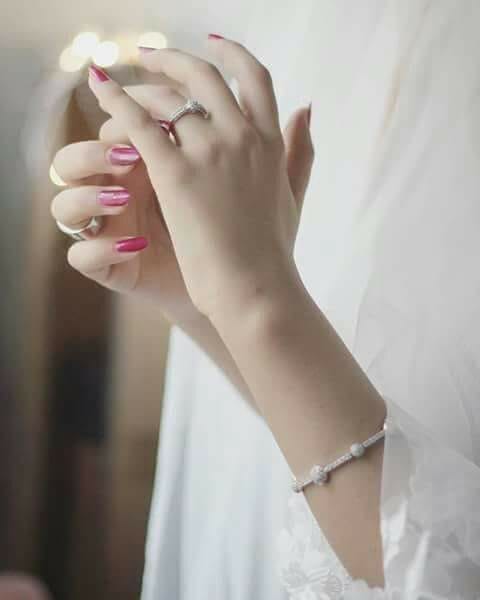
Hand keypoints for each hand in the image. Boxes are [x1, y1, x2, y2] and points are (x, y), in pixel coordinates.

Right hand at [51, 85, 198, 323]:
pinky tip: (135, 246)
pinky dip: (102, 249)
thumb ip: (197, 143)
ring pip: (62, 206)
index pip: (103, 131)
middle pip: (69, 161)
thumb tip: (211, 98)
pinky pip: (81, 256)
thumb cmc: (214, 224)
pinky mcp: (107, 268)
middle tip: (130, 155)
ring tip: (124, 197)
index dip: (118, 120)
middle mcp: (110, 194)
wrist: (222, 279)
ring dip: (88, 197)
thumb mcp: (206, 180)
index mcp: (131, 167)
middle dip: (93, 152)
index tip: (156, 120)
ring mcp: (104, 230)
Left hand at [86, 38, 313, 321]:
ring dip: (142, 86)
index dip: (234, 54)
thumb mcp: (292, 193)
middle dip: (174, 58)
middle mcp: (241, 136)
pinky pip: (139, 123)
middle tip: (150, 56)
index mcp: (270, 141)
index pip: (255, 78)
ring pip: (167, 97)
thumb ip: (301, 149)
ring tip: (122, 86)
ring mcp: (209, 152)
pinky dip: (117, 100)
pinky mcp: (176, 174)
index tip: (214, 45)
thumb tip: (307, 108)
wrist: (256, 288)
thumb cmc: (272, 250)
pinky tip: (100, 88)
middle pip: (205, 76)